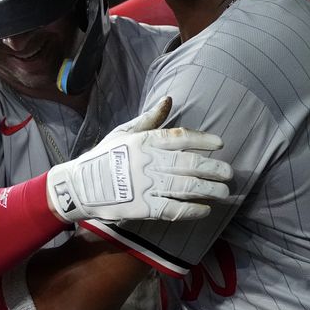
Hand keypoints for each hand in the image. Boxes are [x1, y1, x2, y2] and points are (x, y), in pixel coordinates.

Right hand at [45, 97, 231, 223]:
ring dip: (208, 190)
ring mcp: (145, 186)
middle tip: (229, 173)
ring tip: (224, 192)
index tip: (219, 144)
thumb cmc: (104, 156)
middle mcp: (148, 162)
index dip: (202, 140)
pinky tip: (204, 210)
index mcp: (144, 141)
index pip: (180, 137)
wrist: (80, 186)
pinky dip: (191, 210)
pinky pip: (173, 209)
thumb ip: (149, 119)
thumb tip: (168, 100)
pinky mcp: (142, 208)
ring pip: (185, 187)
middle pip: (189, 164)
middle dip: (213, 169)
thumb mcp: (123, 132)